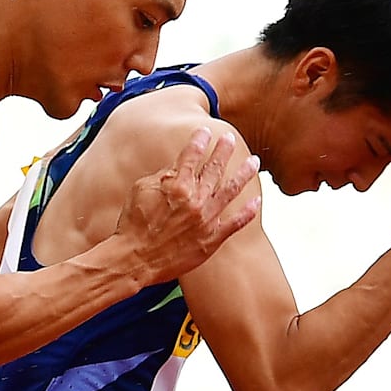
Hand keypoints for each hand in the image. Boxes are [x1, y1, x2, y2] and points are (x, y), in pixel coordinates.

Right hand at [114, 123, 260, 281]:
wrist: (135, 259)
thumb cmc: (133, 225)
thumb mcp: (140, 191)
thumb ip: (162, 177)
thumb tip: (177, 167)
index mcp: (177, 184)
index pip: (192, 155)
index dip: (199, 141)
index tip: (205, 132)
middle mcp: (196, 199)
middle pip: (215, 168)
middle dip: (224, 150)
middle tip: (230, 138)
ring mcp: (206, 219)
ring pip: (231, 190)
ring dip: (244, 174)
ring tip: (253, 162)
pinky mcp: (211, 238)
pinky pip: (235, 223)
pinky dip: (248, 212)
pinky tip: (256, 200)